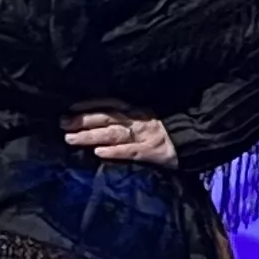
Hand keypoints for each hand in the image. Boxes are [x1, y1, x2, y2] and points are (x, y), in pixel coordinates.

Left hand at [64, 103, 179, 167]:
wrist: (195, 142)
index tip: (71, 107)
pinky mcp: (151, 152)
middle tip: (63, 124)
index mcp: (137, 111)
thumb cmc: (169, 131)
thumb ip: (128, 117)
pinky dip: (115, 152)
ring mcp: (144, 136)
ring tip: (71, 139)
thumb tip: (99, 120)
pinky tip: (99, 154)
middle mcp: (137, 120)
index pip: (110, 104)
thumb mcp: (148, 117)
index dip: (90, 104)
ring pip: (113, 134)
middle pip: (106, 118)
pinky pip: (130, 152)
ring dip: (90, 136)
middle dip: (83, 121)